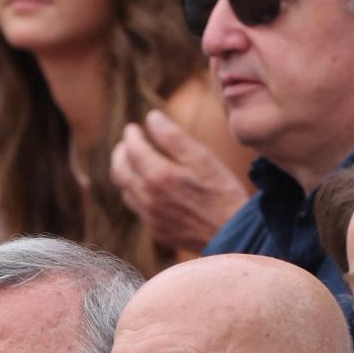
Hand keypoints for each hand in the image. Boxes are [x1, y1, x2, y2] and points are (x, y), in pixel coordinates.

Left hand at [111, 111, 250, 254]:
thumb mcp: (202, 158)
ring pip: (126, 191)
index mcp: (158, 176)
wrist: (233, 234)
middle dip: (120, 154)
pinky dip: (135, 192)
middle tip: (125, 144)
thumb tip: (152, 118)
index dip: (131, 136)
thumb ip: (174, 137)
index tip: (132, 128)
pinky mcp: (156, 230)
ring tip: (132, 162)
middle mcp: (148, 198)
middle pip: (120, 172)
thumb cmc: (222, 192)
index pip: (132, 150)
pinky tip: (146, 187)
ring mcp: (150, 217)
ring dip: (125, 173)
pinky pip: (137, 208)